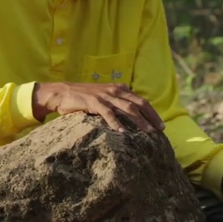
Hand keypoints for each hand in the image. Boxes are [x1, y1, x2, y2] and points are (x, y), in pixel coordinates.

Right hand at [32, 81, 165, 133]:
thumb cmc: (83, 98)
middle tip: (160, 130)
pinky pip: (108, 113)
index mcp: (119, 88)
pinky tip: (122, 131)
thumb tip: (130, 117)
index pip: (141, 100)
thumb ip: (116, 103)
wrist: (62, 92)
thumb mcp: (103, 97)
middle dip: (151, 117)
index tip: (160, 124)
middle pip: (139, 103)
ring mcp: (104, 96)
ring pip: (128, 108)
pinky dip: (116, 122)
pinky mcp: (93, 102)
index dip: (152, 112)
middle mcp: (114, 90)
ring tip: (148, 132)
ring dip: (140, 121)